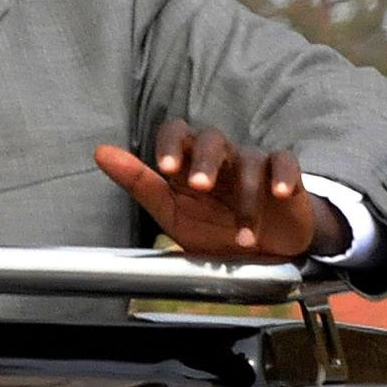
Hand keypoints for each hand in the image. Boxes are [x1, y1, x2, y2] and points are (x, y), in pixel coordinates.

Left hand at [94, 120, 349, 258]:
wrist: (262, 254)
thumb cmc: (212, 229)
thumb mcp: (171, 213)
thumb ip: (139, 183)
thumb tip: (101, 152)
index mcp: (189, 162)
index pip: (177, 132)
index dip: (171, 144)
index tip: (165, 168)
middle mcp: (220, 157)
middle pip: (211, 139)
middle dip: (204, 161)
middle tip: (199, 187)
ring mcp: (253, 164)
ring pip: (249, 160)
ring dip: (245, 197)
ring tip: (242, 236)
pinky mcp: (285, 176)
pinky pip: (285, 164)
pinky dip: (283, 177)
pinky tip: (278, 193)